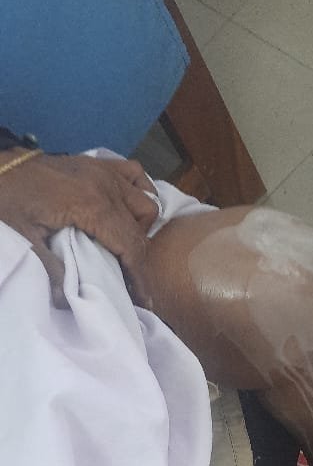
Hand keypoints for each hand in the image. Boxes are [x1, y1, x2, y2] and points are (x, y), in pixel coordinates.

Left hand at [0, 151, 157, 305]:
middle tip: (129, 282)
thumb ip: (50, 269)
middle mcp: (106, 186)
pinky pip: (134, 174)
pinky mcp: (97, 164)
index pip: (130, 246)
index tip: (142, 300)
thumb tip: (67, 300)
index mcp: (92, 205)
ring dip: (140, 226)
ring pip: (145, 202)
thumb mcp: (25, 239)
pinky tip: (128, 209)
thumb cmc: (9, 201)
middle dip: (138, 259)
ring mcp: (103, 171)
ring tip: (124, 245)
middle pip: (139, 229)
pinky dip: (140, 192)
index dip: (139, 276)